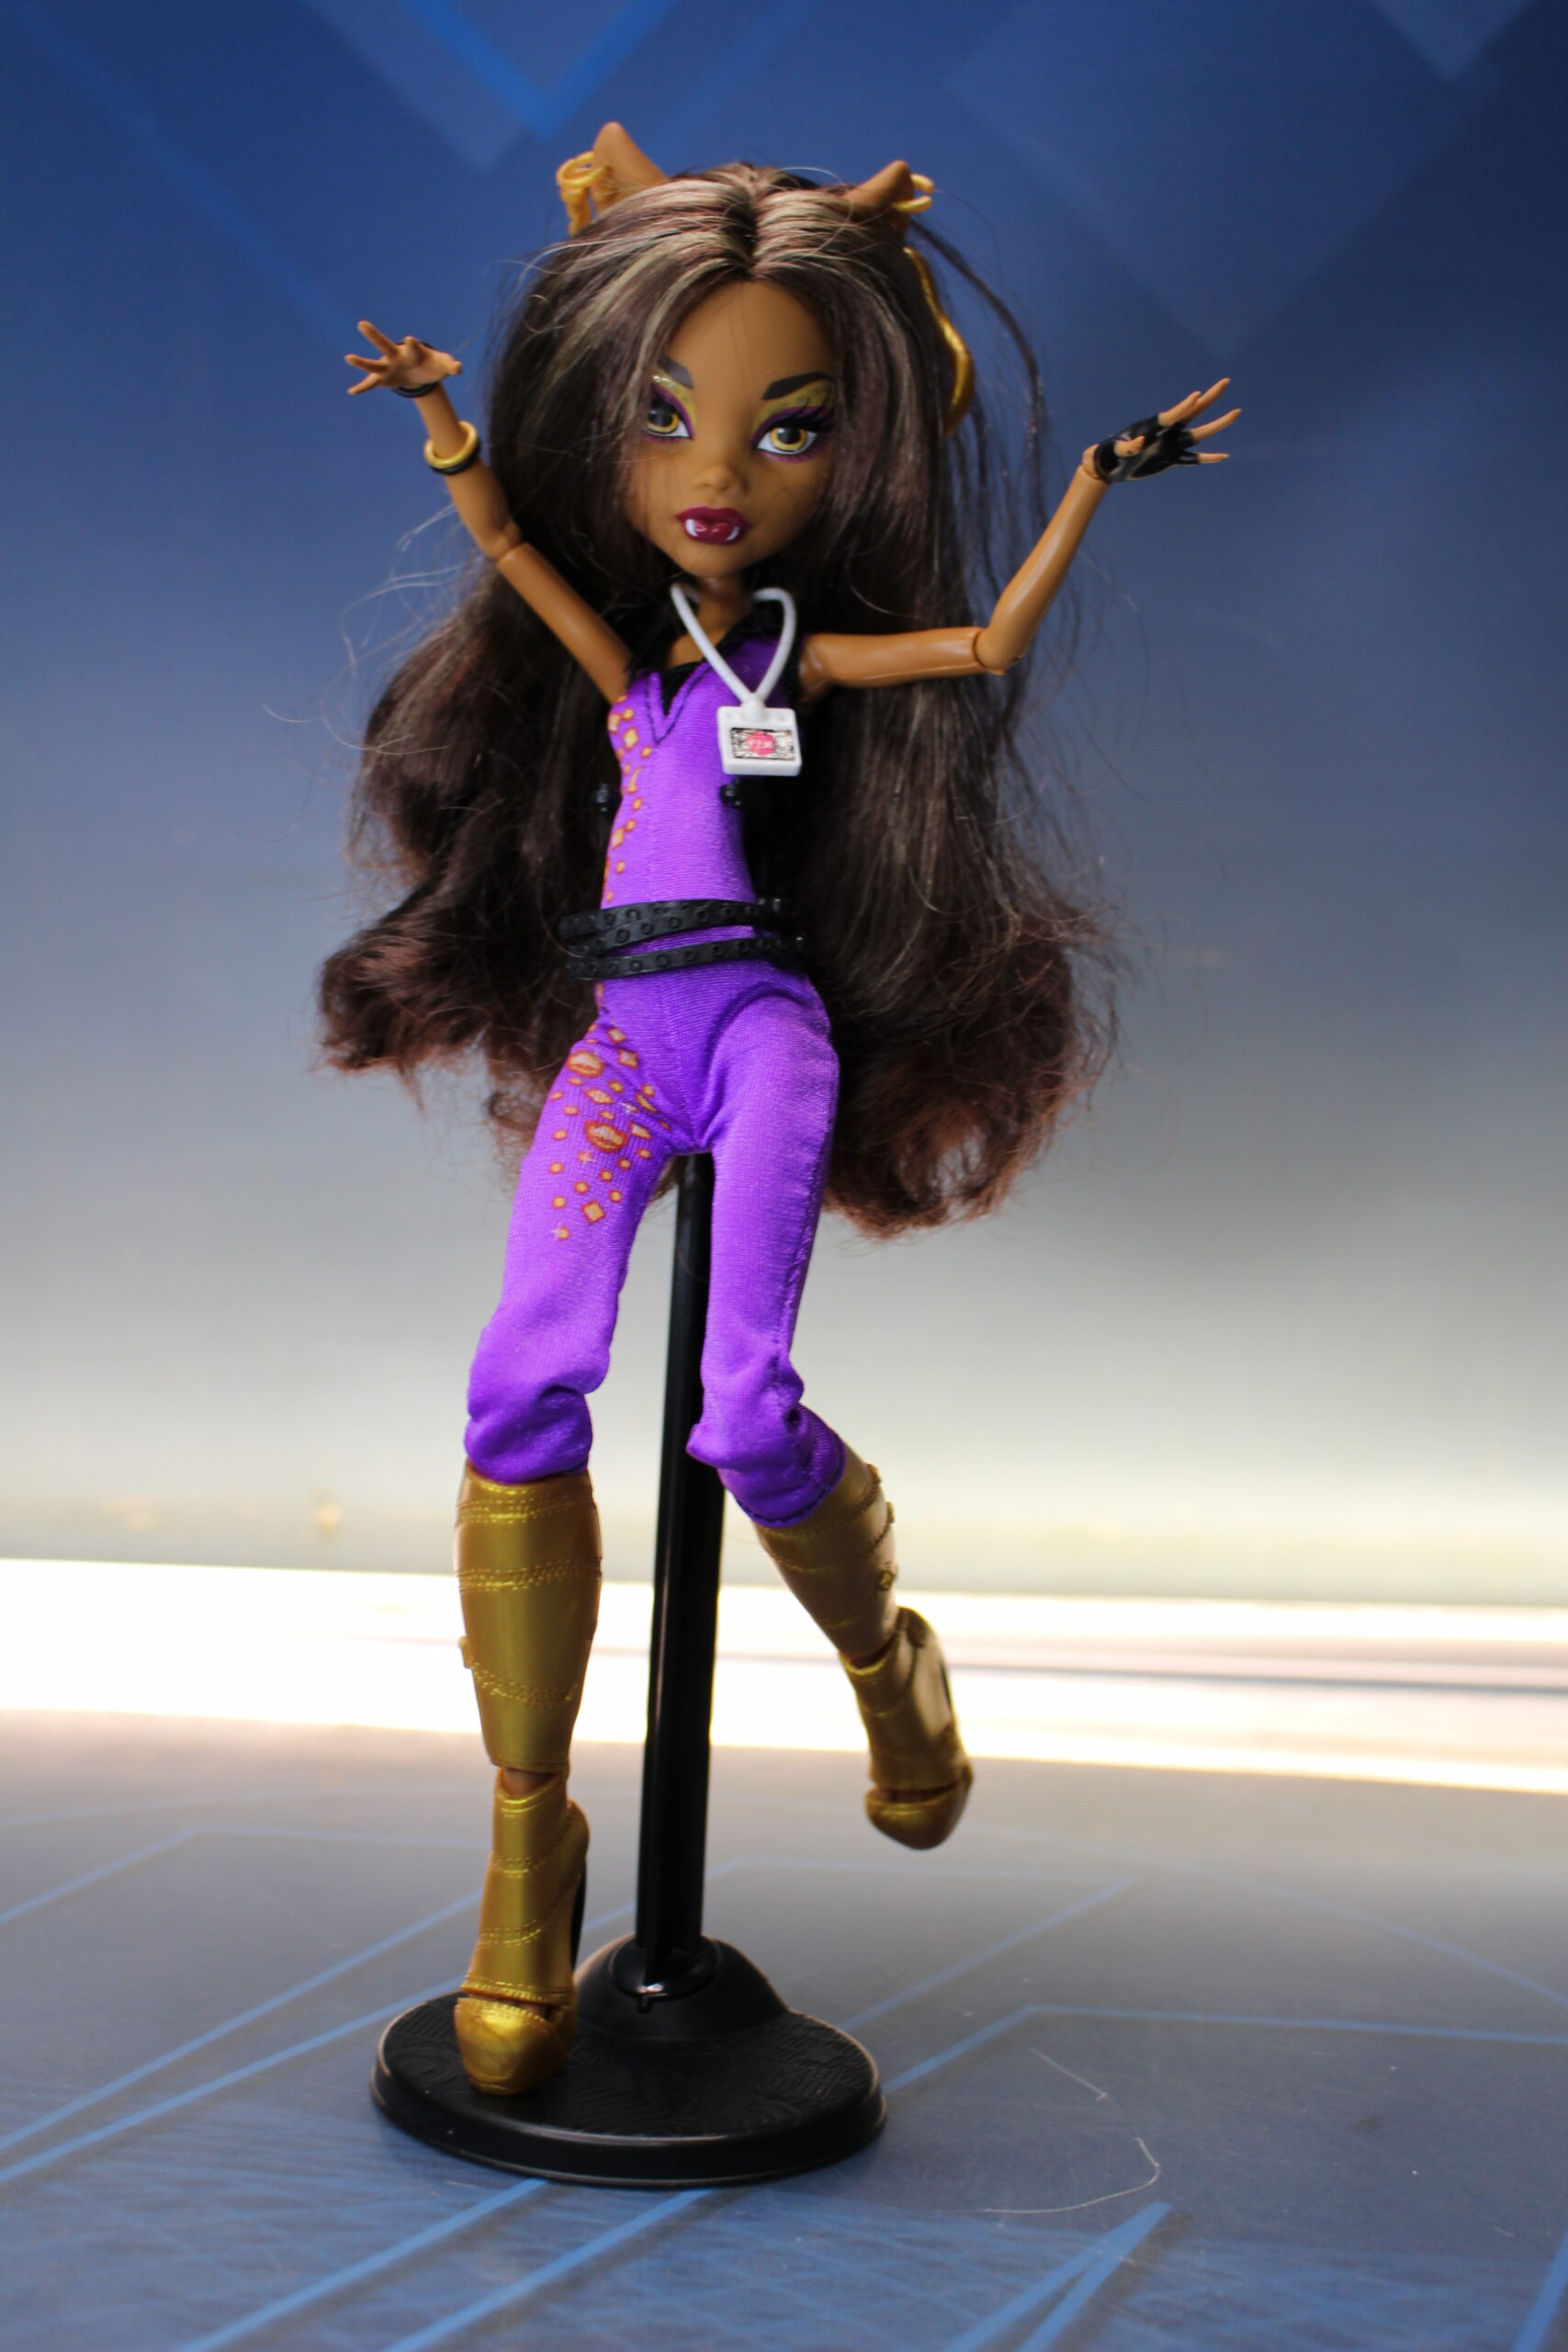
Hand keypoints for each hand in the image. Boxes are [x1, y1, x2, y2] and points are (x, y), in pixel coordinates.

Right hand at [344, 320, 461, 395]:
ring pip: (373, 365)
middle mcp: (396, 356)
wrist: (421, 371)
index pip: (412, 348)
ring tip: (348, 357)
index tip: (410, 339)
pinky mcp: (383, 379)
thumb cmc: (433, 364)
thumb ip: (451, 365)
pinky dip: (362, 388)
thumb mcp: (443, 365)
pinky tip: (352, 392)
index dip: (412, 345)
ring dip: (361, 362)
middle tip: (362, 324)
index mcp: (412, 352)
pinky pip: (371, 384)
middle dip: (374, 336)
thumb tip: (458, 368)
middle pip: (384, 345)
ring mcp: (388, 368)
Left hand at [1083, 378, 1240, 482]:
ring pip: (1200, 434)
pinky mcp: (1172, 459)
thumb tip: (1140, 442)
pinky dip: (1207, 457)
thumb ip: (1128, 446)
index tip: (1197, 395)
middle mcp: (1168, 432)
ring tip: (1236, 412)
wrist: (1112, 466)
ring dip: (1218, 424)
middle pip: (1194, 412)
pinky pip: (1194, 458)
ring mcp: (1173, 445)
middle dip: (1210, 398)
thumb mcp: (1117, 450)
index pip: (1173, 414)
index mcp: (1155, 426)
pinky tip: (1223, 456)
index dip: (1184, 406)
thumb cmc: (1112, 454)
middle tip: (1225, 381)